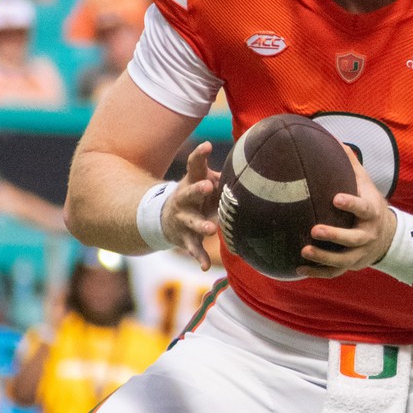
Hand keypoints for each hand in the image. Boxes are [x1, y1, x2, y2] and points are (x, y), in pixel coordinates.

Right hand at [167, 143, 220, 269]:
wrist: (164, 219)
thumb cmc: (195, 195)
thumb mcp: (203, 181)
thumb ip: (221, 175)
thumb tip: (248, 162)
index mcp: (191, 182)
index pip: (194, 165)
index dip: (199, 155)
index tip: (207, 145)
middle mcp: (184, 200)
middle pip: (189, 193)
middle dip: (197, 190)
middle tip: (207, 185)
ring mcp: (183, 219)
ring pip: (191, 222)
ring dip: (201, 225)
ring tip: (210, 228)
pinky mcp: (185, 238)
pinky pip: (193, 249)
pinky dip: (198, 258)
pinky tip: (204, 268)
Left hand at [298, 150, 393, 278]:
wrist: (387, 237)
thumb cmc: (369, 203)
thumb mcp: (366, 184)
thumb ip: (350, 164)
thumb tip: (333, 138)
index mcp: (371, 213)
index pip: (363, 209)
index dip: (351, 205)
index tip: (336, 198)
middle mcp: (367, 235)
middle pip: (353, 238)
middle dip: (335, 236)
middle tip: (314, 229)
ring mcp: (360, 253)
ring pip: (343, 260)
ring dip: (324, 257)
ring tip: (304, 250)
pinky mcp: (351, 265)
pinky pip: (334, 273)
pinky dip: (317, 273)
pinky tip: (298, 270)